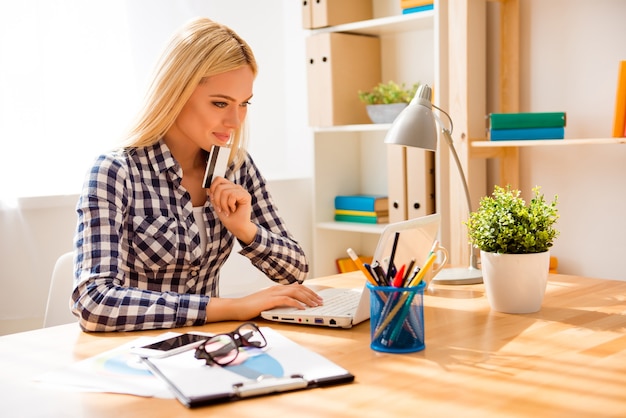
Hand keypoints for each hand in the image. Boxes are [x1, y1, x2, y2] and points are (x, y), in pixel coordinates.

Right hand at [206, 284, 323, 321]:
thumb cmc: (251, 307)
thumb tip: (291, 303)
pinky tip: (302, 308)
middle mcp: (276, 288)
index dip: (309, 291)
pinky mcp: (269, 300)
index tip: (317, 298)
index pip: (297, 287)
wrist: (237, 307)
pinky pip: (286, 300)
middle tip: (321, 301)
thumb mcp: (268, 302)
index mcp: (276, 288)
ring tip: (315, 304)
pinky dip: (296, 303)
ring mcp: (273, 293)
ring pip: (295, 292)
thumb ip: (278, 301)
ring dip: (307, 298)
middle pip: (299, 288)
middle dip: (312, 294)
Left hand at [207, 176, 256, 243]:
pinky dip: (230, 204)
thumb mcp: (217, 205)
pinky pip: (232, 195)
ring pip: (225, 191)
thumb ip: (213, 196)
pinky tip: (233, 209)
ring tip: (227, 210)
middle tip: (221, 208)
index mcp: (229, 188)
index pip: (218, 179)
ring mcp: (241, 191)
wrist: (237, 227)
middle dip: (217, 200)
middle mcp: (235, 188)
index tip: (213, 199)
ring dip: (223, 204)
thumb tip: (208, 188)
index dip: (212, 188)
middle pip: (220, 186)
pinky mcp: (246, 195)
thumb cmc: (229, 218)